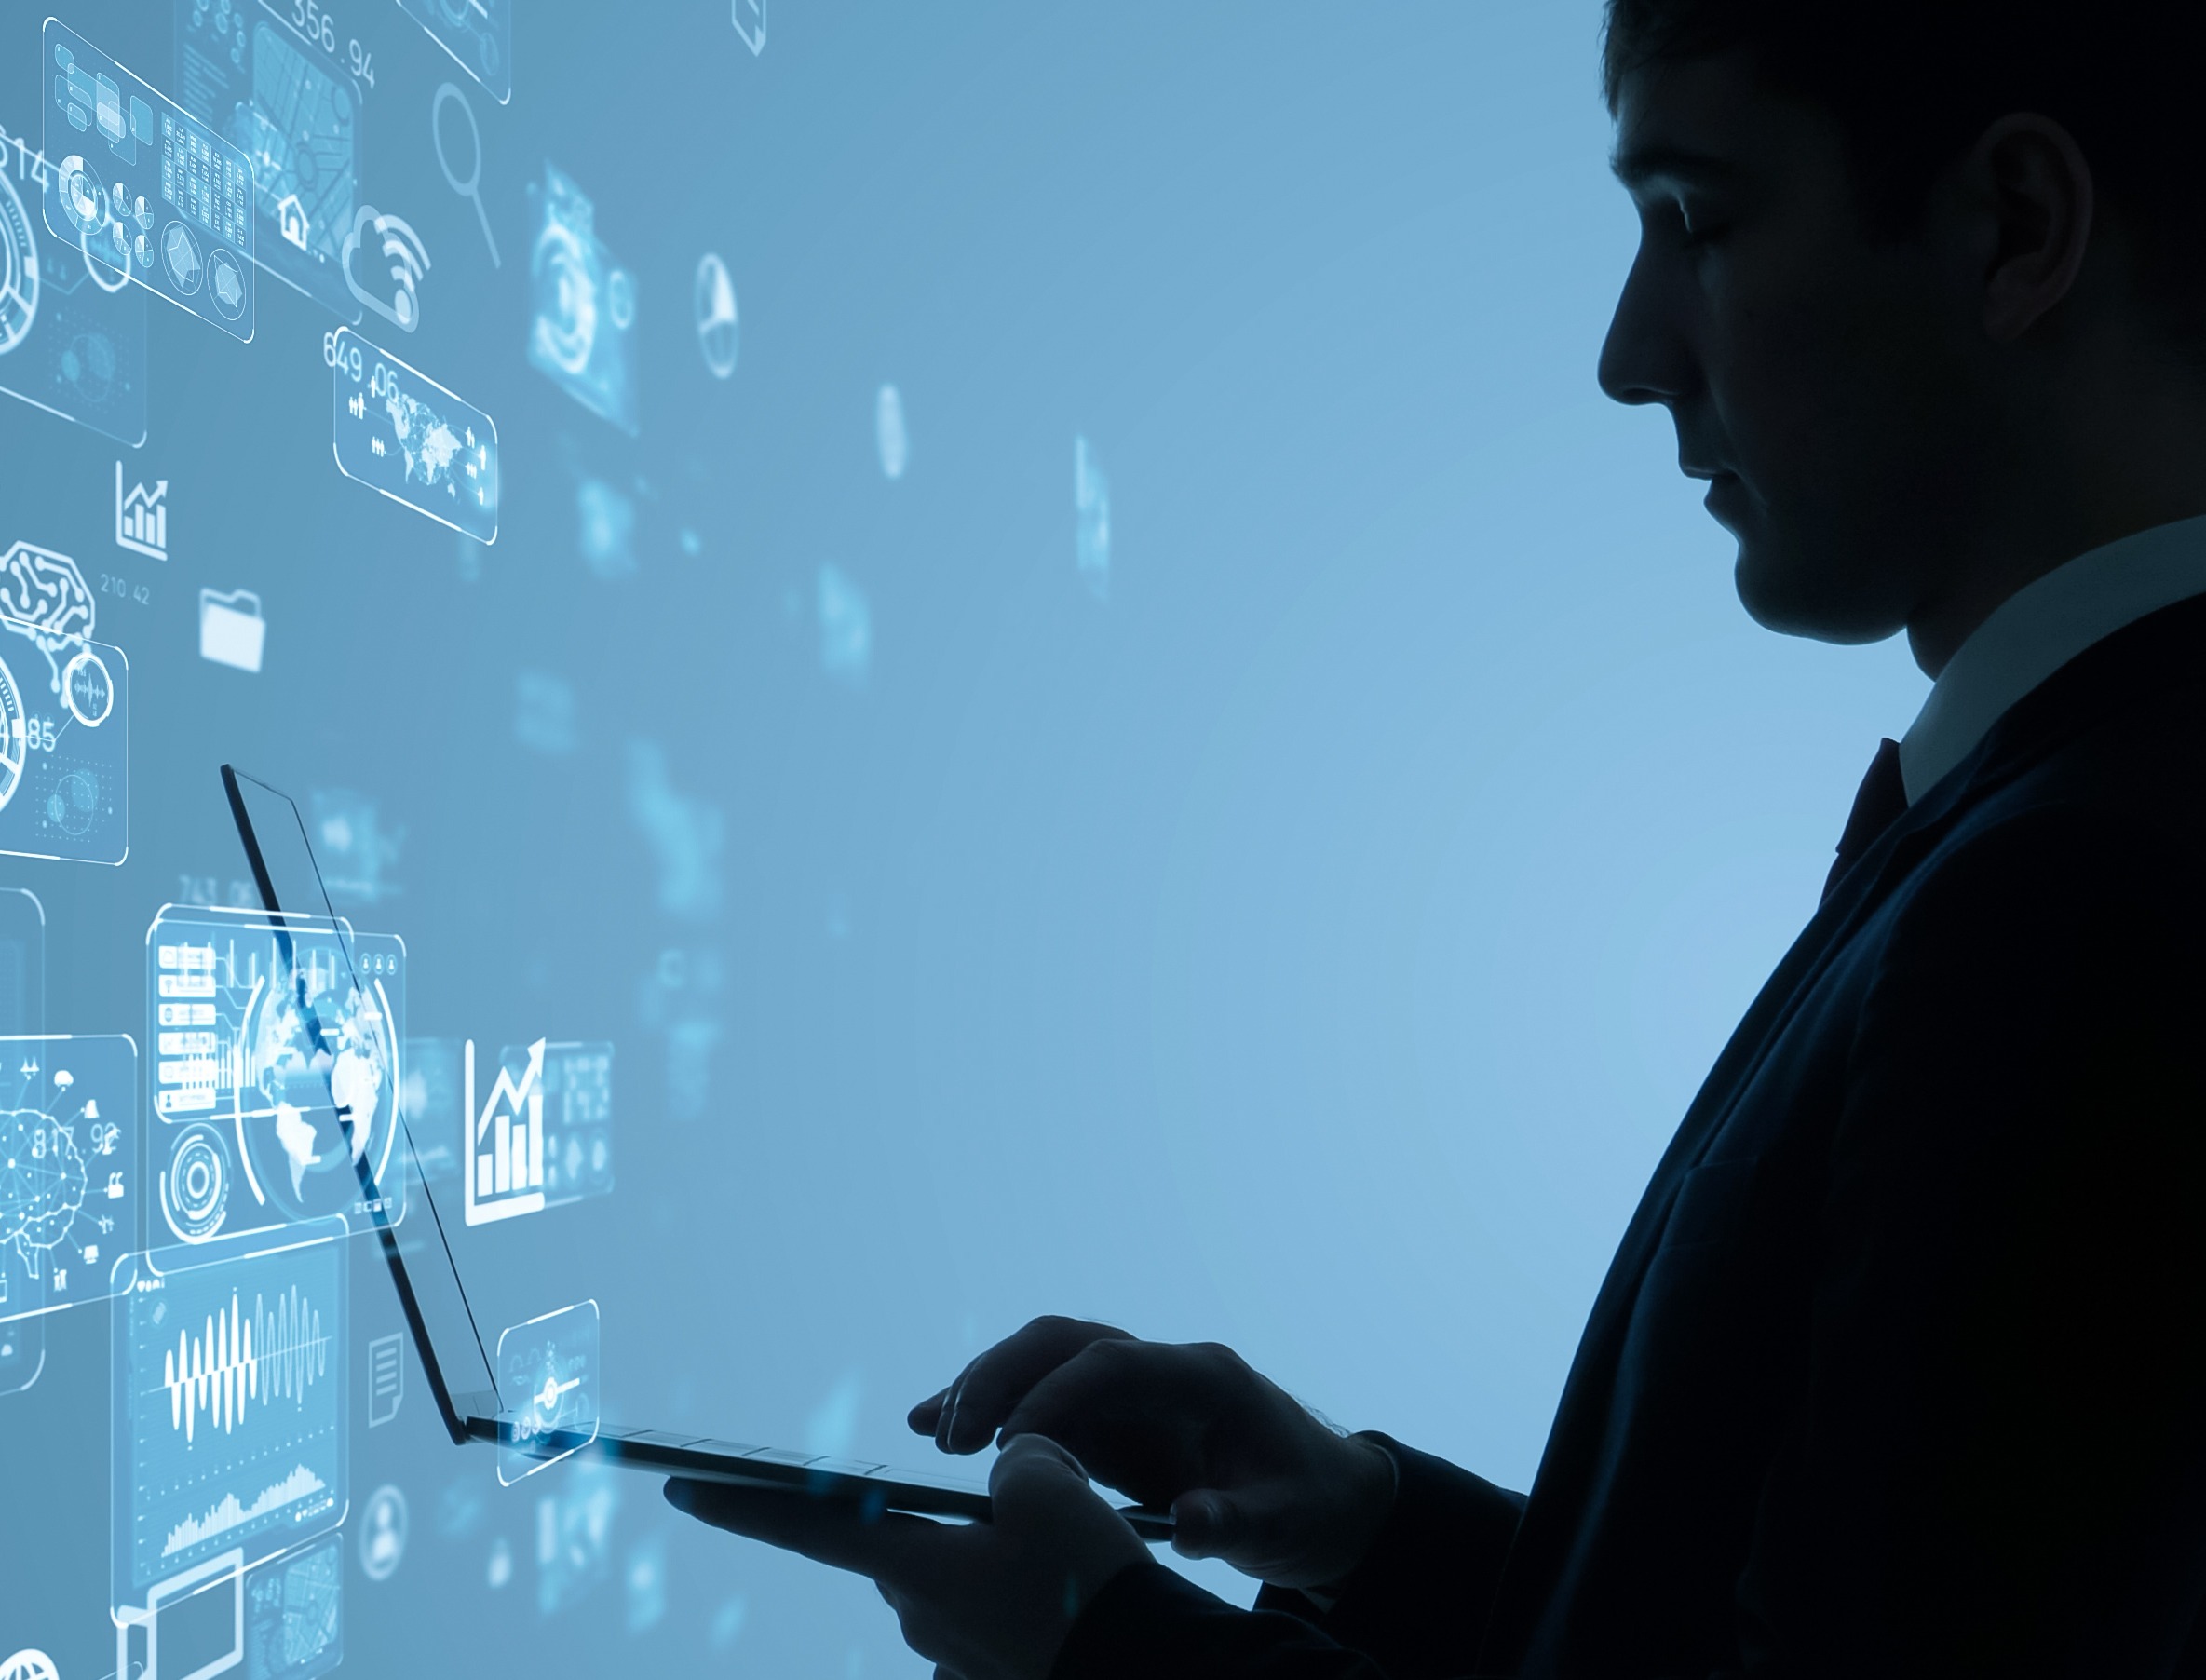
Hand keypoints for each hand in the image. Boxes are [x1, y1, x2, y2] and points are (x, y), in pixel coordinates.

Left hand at [667, 1435, 1147, 1679]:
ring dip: (988, 1560)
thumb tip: (1010, 1475)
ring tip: (1062, 1553)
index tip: (680, 1485)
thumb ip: (1013, 1457)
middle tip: (1019, 1504)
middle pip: (901, 1546)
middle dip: (939, 1519)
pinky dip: (1017, 1602)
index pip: (804, 1524)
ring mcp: (955, 1659)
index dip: (740, 1501)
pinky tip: (1060, 1599)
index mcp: (912, 1565)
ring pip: (952, 1583)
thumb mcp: (1051, 1483)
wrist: (1146, 1670)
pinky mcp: (995, 1679)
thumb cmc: (1087, 1580)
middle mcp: (919, 1617)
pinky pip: (991, 1627)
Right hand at [909, 1317, 1396, 1589]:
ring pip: (1044, 1361)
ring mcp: (1133, 1389)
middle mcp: (1160, 1368)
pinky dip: (994, 1410)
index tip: (1010, 1445)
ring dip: (986, 1387)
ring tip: (931, 1431)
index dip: (1057, 1394)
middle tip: (954, 1436)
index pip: (1114, 1362)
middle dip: (1004, 1377)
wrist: (1328, 1499)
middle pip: (1066, 1343)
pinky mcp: (1113, 1419)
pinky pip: (1042, 1399)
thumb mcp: (1284, 1520)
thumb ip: (1234, 1520)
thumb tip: (1186, 1522)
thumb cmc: (1310, 1503)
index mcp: (1203, 1376)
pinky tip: (940, 1431)